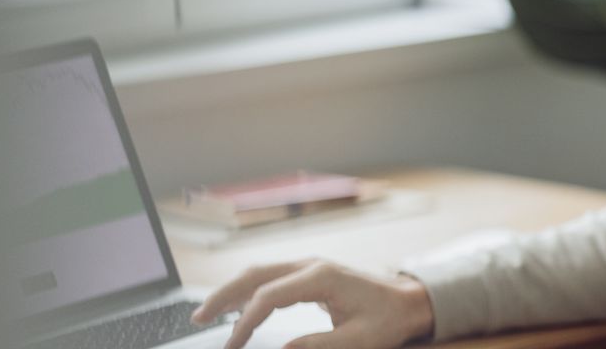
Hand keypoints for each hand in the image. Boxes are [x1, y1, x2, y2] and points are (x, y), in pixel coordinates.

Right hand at [191, 258, 432, 348]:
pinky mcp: (309, 273)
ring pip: (259, 272)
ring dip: (231, 291)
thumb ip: (318, 345)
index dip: (246, 321)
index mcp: (322, 277)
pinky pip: (271, 277)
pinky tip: (234, 307)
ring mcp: (309, 265)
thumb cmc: (387, 320)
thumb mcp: (358, 341)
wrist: (408, 301)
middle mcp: (311, 265)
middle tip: (197, 319)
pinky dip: (248, 290)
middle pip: (255, 274)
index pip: (269, 295)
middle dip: (223, 295)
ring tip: (207, 314)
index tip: (233, 344)